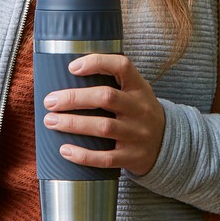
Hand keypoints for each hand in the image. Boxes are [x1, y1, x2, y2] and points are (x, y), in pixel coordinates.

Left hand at [41, 53, 165, 176]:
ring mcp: (138, 134)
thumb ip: (112, 82)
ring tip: (50, 121)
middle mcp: (140, 109)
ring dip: (73, 124)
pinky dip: (83, 155)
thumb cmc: (139, 113)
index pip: (122, 66)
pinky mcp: (132, 157)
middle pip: (106, 97)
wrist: (169, 145)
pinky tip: (64, 150)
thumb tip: (66, 73)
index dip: (97, 63)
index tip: (72, 67)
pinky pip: (105, 158)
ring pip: (103, 127)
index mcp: (140, 88)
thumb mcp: (136, 92)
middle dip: (74, 98)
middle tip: (50, 101)